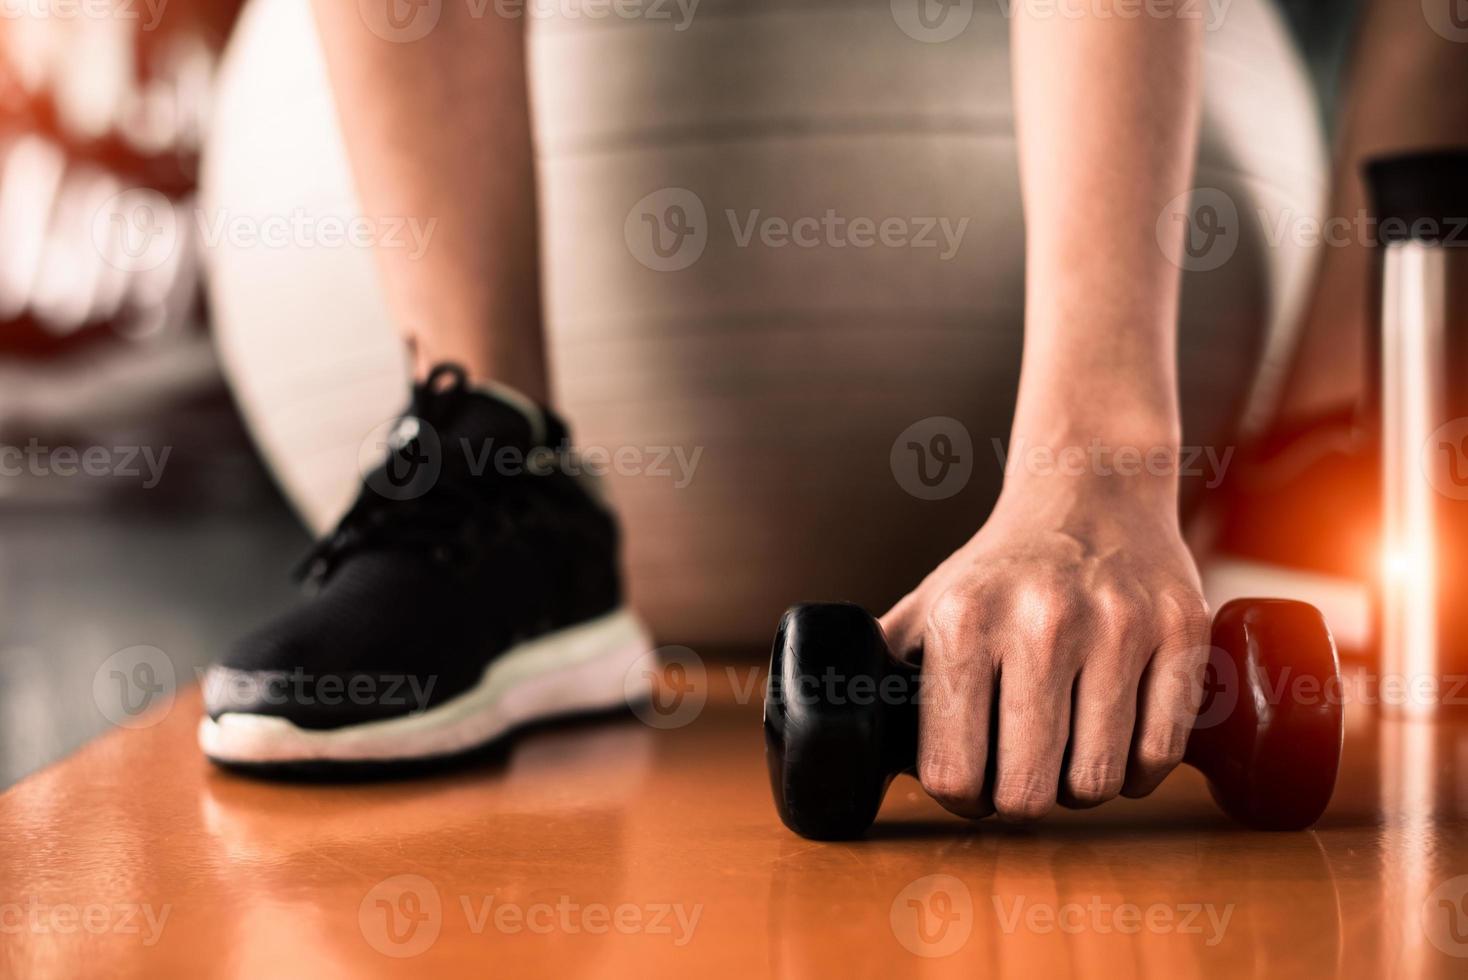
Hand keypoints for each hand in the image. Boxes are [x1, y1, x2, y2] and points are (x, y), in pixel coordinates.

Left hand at [880, 467, 1209, 821]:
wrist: (1091, 490)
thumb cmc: (1002, 567)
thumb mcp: (930, 604)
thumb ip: (887, 671)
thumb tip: (851, 739)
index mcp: (964, 619)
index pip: (952, 771)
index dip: (960, 798)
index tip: (970, 785)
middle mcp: (1041, 620)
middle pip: (1027, 791)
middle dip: (1019, 801)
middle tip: (1020, 778)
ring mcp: (1119, 624)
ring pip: (1097, 783)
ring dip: (1078, 790)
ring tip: (1065, 758)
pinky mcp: (1181, 629)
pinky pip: (1160, 754)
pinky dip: (1135, 770)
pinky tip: (1114, 743)